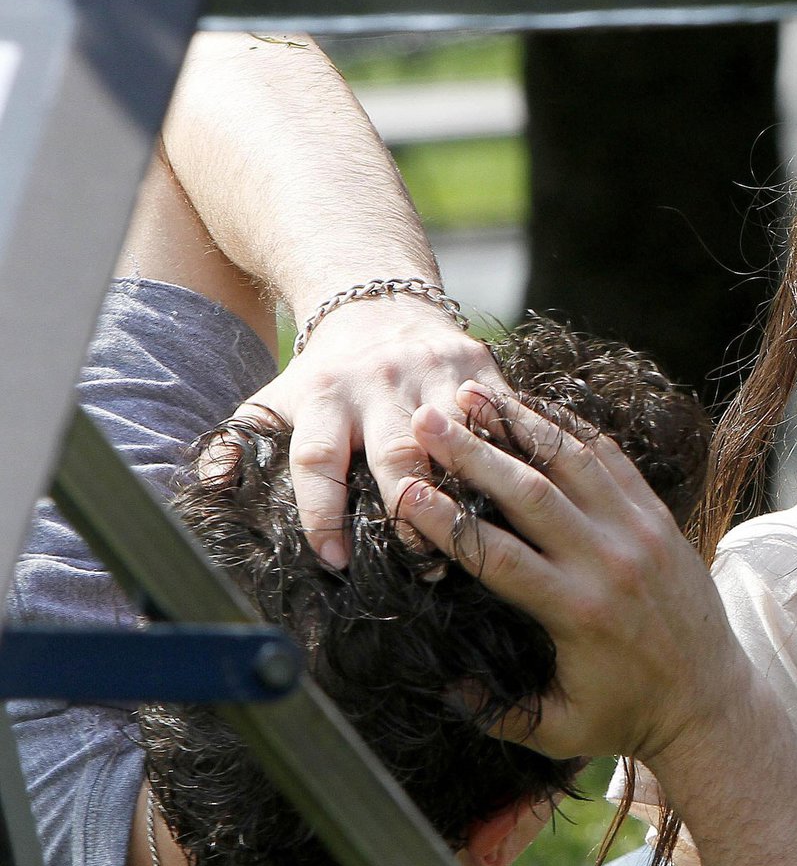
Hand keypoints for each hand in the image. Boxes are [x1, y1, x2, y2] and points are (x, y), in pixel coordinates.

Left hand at [235, 297, 502, 567]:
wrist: (378, 299)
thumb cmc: (327, 372)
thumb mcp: (276, 399)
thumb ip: (241, 443)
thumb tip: (206, 491)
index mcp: (325, 397)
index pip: (317, 460)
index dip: (322, 512)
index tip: (334, 560)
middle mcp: (378, 383)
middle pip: (396, 456)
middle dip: (410, 513)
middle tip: (422, 567)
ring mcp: (432, 372)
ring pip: (457, 442)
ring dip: (468, 494)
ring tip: (477, 541)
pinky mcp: (477, 366)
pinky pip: (500, 418)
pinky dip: (511, 456)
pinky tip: (522, 496)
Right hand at [400, 382, 745, 763]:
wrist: (710, 701)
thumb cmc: (626, 717)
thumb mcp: (557, 731)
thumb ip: (495, 713)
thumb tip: (440, 685)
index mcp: (577, 612)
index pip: (497, 556)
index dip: (446, 523)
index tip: (404, 492)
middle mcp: (609, 562)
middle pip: (529, 493)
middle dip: (473, 453)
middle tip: (426, 419)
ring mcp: (640, 533)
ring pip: (573, 462)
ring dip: (519, 424)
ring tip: (473, 393)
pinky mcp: (660, 518)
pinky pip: (613, 460)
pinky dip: (572, 430)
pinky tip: (534, 406)